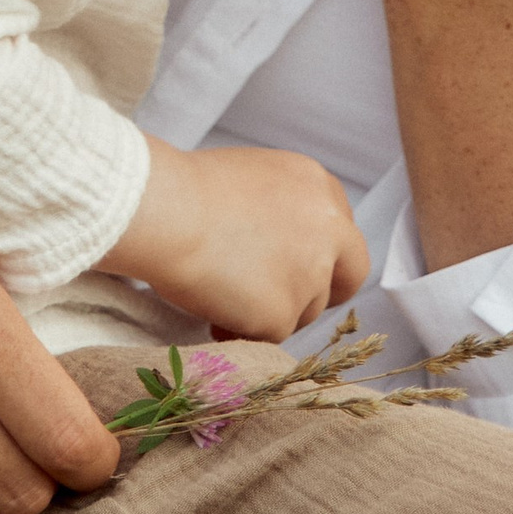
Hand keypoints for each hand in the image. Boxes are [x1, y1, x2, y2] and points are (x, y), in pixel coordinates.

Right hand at [107, 139, 369, 339]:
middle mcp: (329, 230)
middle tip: (283, 299)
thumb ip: (282, 208)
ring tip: (223, 295)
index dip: (320, 253)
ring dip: (273, 311)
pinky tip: (213, 312)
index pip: (343, 232)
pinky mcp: (282, 314)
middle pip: (347, 276)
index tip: (296, 263)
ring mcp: (310, 275)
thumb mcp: (254, 178)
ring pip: (305, 311)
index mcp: (319, 188)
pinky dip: (244, 330)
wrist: (165, 212)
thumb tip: (277, 242)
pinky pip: (269, 335)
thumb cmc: (187, 190)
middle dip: (323, 292)